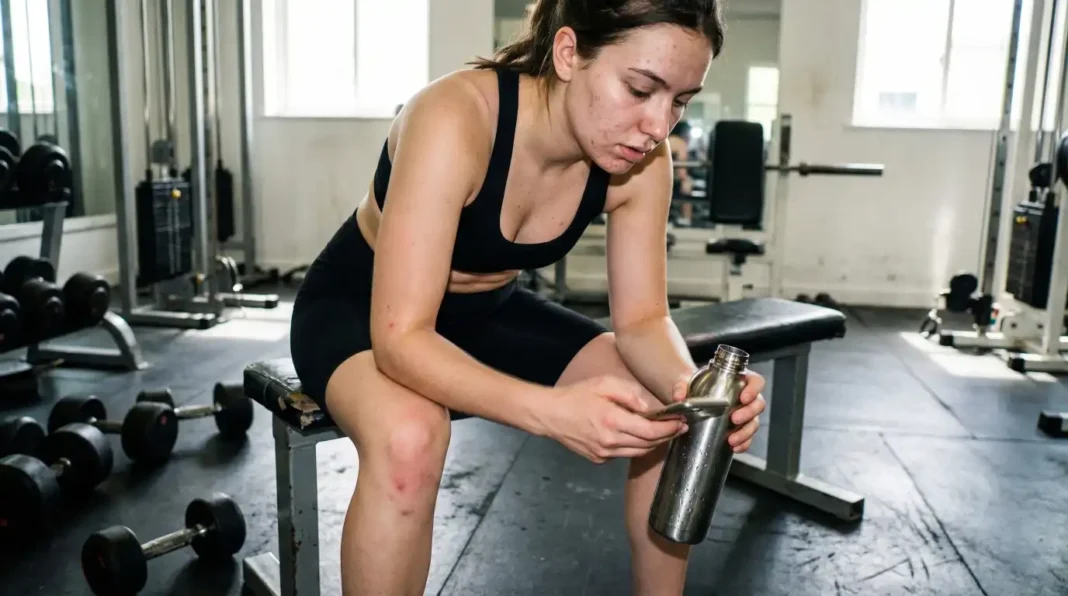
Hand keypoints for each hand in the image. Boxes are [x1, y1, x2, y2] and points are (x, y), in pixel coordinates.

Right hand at [545, 375, 687, 463]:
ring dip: (653, 443)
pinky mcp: (599, 458)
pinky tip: (636, 435)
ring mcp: (604, 453)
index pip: (651, 431)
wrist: (550, 415)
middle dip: (666, 435)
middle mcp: (610, 441)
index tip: (681, 423)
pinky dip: (634, 446)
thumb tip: (650, 408)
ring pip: (638, 452)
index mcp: (612, 421)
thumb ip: (630, 394)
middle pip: (648, 444)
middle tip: (678, 427)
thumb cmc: (576, 396)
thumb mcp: (604, 384)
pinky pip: (624, 454)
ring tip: (663, 432)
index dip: (669, 428)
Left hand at [669, 369, 766, 452]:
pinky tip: (734, 447)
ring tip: (732, 439)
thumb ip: (681, 386)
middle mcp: (745, 397)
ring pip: (754, 422)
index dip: (754, 389)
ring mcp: (744, 413)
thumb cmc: (694, 385)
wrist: (690, 398)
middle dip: (749, 413)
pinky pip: (748, 437)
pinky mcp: (739, 428)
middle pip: (758, 404)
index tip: (744, 397)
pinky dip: (743, 443)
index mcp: (738, 380)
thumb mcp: (686, 381)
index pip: (756, 381)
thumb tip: (679, 397)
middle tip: (734, 419)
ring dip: (746, 432)